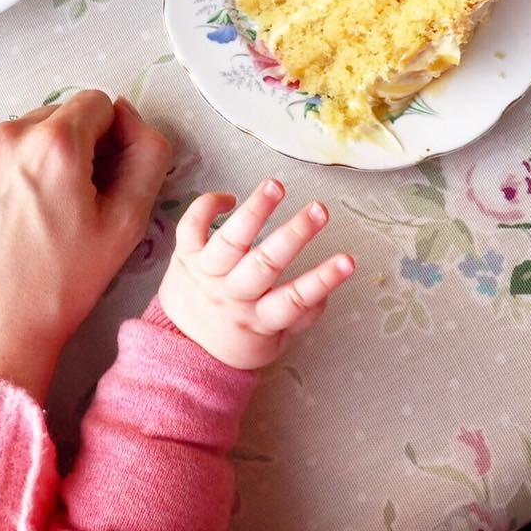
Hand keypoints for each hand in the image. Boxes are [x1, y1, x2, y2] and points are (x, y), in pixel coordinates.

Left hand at [0, 90, 172, 401]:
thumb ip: (148, 155)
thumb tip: (130, 118)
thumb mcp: (127, 225)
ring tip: (21, 218)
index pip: (96, 103)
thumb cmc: (59, 287)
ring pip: (11, 137)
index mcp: (55, 145)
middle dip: (62, 151)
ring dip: (22, 162)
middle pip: (50, 118)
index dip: (105, 140)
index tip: (95, 178)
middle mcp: (3, 136)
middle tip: (60, 206)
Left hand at [158, 179, 354, 369]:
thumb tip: (328, 290)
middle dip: (294, 234)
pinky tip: (230, 197)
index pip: (294, 300)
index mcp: (258, 320)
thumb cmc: (236, 338)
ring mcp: (207, 273)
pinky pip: (191, 227)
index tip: (348, 260)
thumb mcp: (272, 344)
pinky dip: (207, 207)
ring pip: (230, 240)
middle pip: (264, 264)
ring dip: (254, 211)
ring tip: (276, 186)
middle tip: (320, 209)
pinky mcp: (184, 255)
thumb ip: (300, 319)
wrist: (181, 344)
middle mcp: (233, 294)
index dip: (322, 280)